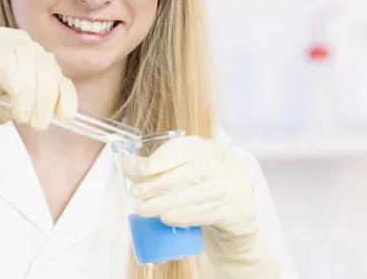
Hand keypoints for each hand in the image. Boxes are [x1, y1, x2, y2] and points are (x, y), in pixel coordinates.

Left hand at [121, 135, 280, 276]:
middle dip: (155, 185)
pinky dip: (181, 216)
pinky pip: (202, 213)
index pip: (184, 149)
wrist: (238, 207)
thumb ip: (162, 164)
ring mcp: (228, 186)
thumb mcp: (189, 166)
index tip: (143, 169)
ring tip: (143, 209)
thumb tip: (128, 163)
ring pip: (191, 194)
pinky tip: (165, 218)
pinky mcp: (230, 210)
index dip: (162, 159)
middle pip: (184, 174)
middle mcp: (221, 163)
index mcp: (208, 148)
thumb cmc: (204, 183)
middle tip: (136, 194)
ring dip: (163, 203)